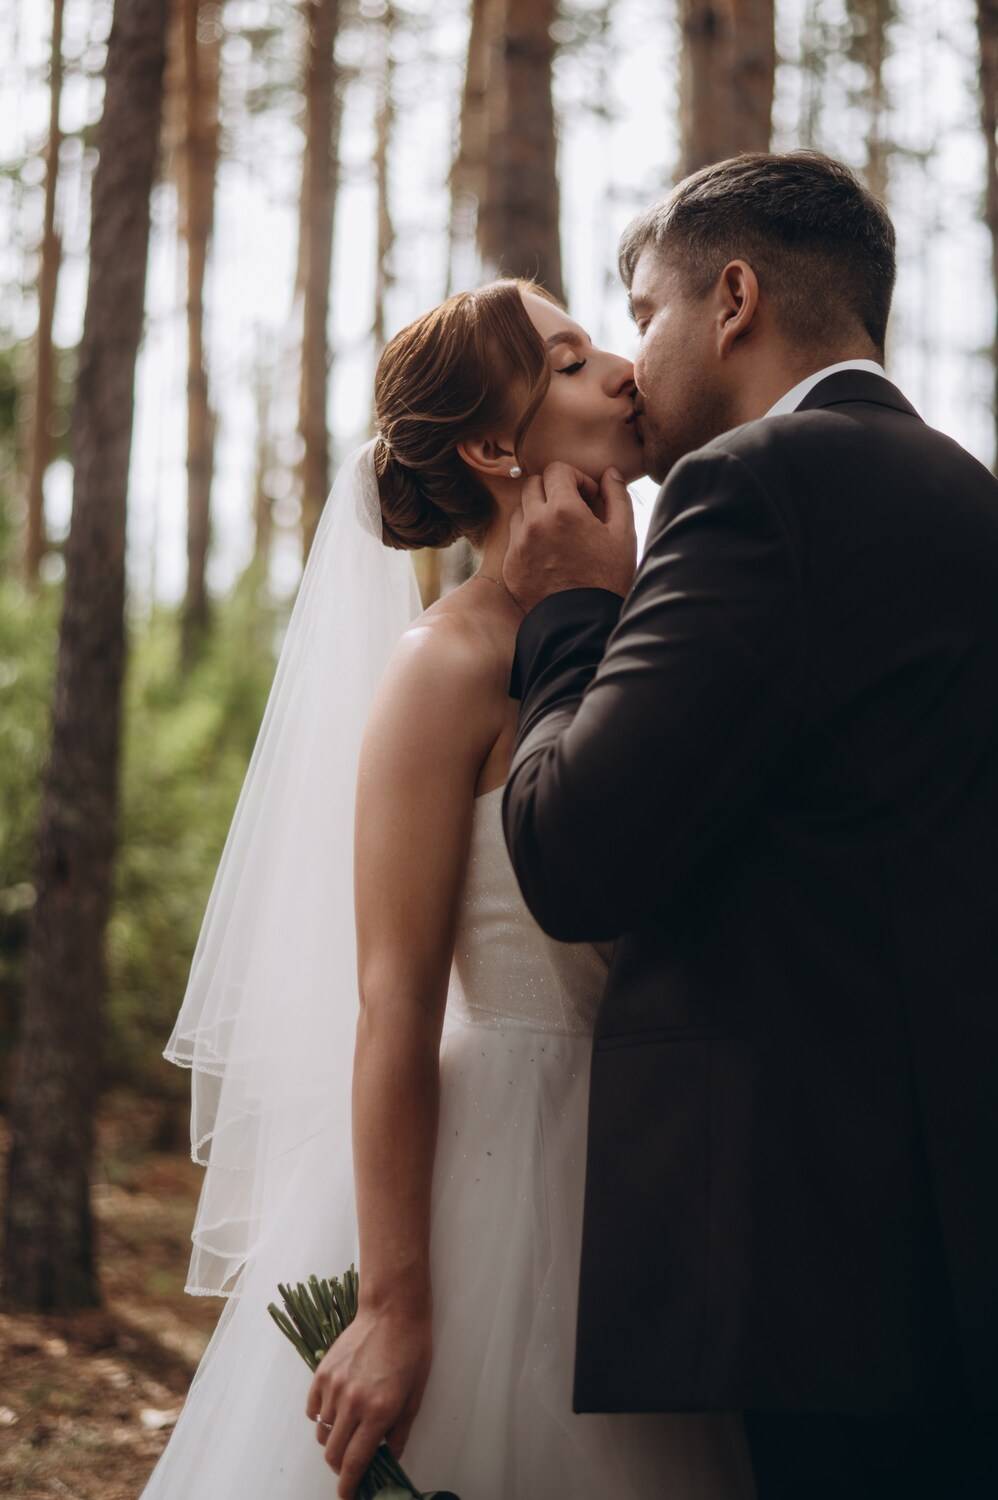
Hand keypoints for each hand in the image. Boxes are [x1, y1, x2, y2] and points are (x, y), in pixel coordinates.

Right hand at [305, 1304, 431, 1498]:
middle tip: (352, 1463)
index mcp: (379, 1412)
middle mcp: (352, 1403)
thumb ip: (400, 1432)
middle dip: (341, 1467)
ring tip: (349, 1428)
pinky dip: (321, 1416)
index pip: (355, 1463)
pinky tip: (336, 1409)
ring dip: (333, 1439)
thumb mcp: (415, 1395)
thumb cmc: (411, 1351)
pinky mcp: (321, 1373)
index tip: (348, 1496)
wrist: (392, 1311)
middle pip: (333, 1454)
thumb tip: (389, 1458)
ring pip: (322, 1432)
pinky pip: (313, 1409)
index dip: (349, 1486)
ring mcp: (333, 1387)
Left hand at [501, 462, 636, 614]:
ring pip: (520, 509)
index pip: (557, 469)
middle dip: (554, 489)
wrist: (581, 623)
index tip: (589, 496)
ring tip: (559, 531)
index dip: (576, 478)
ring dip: (538, 511)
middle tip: (573, 508)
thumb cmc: (607, 579)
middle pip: (533, 484)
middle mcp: (534, 523)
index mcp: (563, 511)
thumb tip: (609, 473)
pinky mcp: (510, 565)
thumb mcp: (623, 535)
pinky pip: (514, 537)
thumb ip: (617, 497)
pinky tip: (548, 552)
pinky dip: (528, 536)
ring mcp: (518, 544)